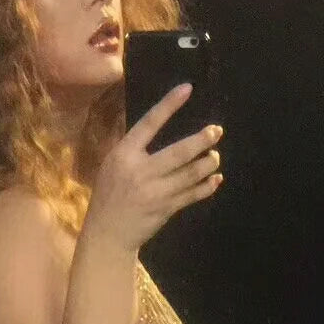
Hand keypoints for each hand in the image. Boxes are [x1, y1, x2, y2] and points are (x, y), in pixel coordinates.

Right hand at [86, 83, 223, 252]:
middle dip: (201, 140)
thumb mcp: (111, 165)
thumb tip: (151, 124)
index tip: (187, 89)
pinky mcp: (166, 209)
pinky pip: (192, 195)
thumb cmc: (109, 195)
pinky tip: (216, 179)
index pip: (149, 123)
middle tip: (216, 131)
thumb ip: (131, 147)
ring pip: (190, 174)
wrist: (107, 234)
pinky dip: (207, 186)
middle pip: (179, 152)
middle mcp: (141, 171)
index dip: (169, 105)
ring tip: (215, 156)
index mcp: (124, 154)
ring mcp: (155, 192)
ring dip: (208, 164)